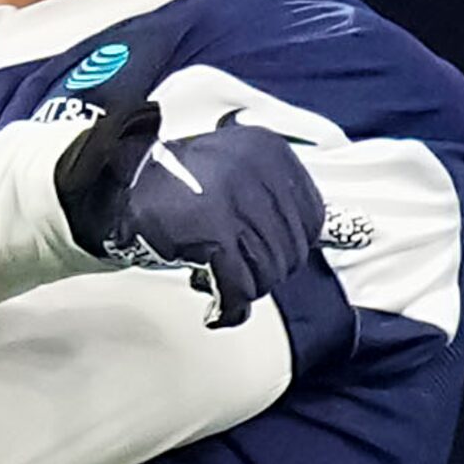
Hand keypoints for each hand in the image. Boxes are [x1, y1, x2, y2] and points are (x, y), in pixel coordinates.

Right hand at [61, 107, 327, 326]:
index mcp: (269, 152)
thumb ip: (278, 200)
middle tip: (229, 271)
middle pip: (290, 251)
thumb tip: (348, 232)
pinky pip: (241, 288)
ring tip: (215, 279)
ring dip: (244, 288)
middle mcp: (258, 170)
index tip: (256, 253)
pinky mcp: (213, 230)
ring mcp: (236, 200)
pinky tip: (215, 310)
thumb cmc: (177, 187)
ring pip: (269, 273)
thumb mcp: (235, 173)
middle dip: (263, 271)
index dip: (288, 247)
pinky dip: (231, 308)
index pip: (313, 219)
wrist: (114, 187)